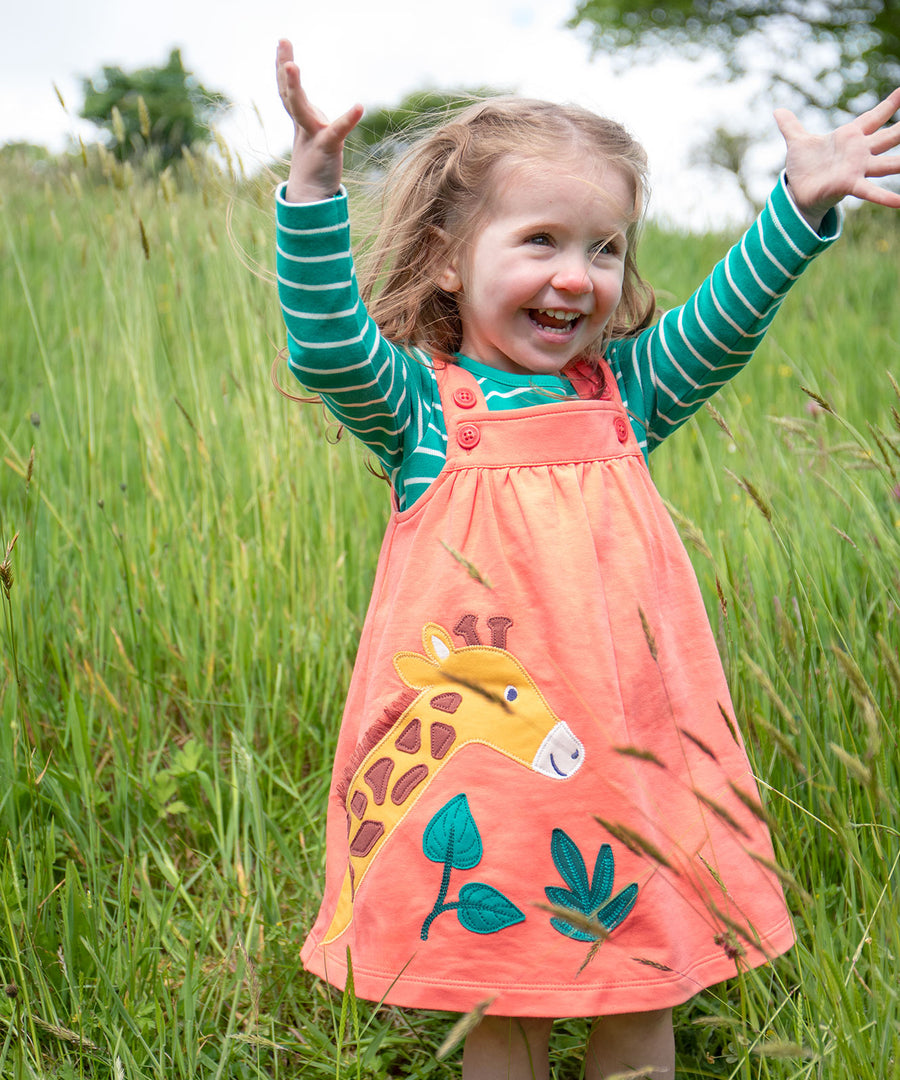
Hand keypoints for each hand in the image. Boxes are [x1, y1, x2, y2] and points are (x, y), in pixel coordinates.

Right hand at [276, 39, 363, 202]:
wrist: (312, 198)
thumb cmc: (314, 167)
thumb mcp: (311, 136)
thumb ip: (311, 118)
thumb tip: (311, 107)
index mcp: (301, 120)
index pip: (288, 90)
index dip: (283, 68)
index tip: (282, 42)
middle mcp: (304, 124)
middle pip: (290, 93)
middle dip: (285, 67)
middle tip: (283, 41)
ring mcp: (313, 135)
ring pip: (300, 108)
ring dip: (294, 87)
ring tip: (292, 65)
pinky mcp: (327, 147)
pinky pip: (337, 130)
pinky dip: (348, 119)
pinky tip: (358, 107)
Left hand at [774, 87, 899, 229]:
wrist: (797, 194)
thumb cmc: (803, 168)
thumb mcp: (797, 143)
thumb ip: (791, 126)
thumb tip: (778, 110)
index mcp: (850, 137)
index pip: (875, 117)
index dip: (890, 104)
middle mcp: (859, 152)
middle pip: (889, 137)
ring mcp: (857, 169)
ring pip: (888, 164)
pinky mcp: (849, 185)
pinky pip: (870, 191)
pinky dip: (885, 197)